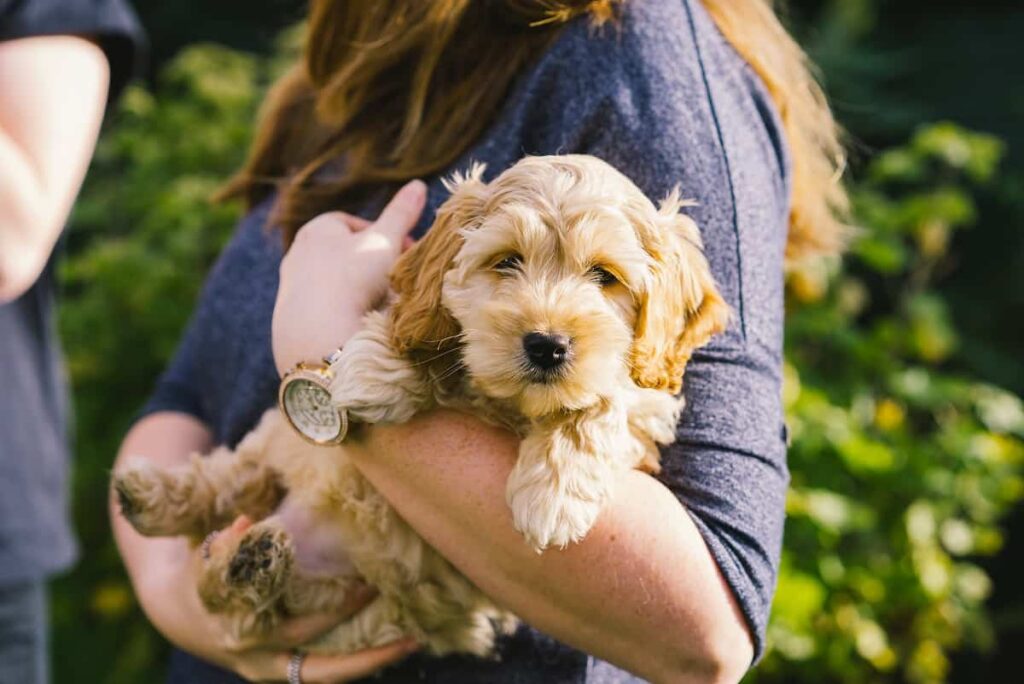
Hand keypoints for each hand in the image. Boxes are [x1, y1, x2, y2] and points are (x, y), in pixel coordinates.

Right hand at [135, 525, 417, 682]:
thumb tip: (246, 523)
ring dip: (372, 664)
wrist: (180, 616)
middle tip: (411, 634)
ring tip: (415, 641)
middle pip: (324, 672)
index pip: (302, 630)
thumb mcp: (205, 563)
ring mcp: (275, 672)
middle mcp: (264, 663)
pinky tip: (394, 641)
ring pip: (329, 679)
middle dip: (369, 657)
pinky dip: (358, 661)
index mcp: (248, 635)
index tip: (368, 587)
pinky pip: (326, 672)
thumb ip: (225, 546)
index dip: (337, 612)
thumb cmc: (200, 581)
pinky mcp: (285, 671)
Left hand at [272, 180, 426, 375]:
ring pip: (336, 281)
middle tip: (397, 277)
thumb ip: (402, 213)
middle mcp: (298, 252)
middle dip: (373, 263)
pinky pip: (325, 306)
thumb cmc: (353, 277)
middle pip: (345, 252)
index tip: (405, 251)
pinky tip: (359, 321)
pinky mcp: (289, 315)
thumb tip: (418, 184)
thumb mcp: (386, 240)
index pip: (355, 224)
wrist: (317, 332)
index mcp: (317, 228)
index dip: (384, 235)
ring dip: (359, 288)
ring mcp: (291, 285)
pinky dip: (343, 309)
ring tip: (381, 303)